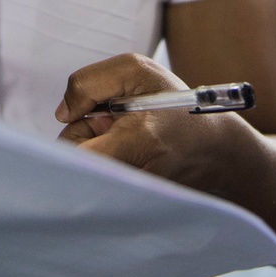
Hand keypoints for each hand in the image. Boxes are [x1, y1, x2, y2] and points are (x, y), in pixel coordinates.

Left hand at [53, 52, 232, 185]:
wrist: (213, 148)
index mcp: (136, 144)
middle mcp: (130, 182)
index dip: (67, 135)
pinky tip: (122, 153)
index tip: (77, 119)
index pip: (74, 158)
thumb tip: (62, 113)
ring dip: (89, 150)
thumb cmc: (177, 105)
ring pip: (80, 173)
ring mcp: (128, 199)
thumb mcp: (136, 71)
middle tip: (107, 123)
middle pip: (71, 165)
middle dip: (79, 137)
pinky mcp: (126, 205)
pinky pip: (94, 181)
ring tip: (119, 137)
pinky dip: (100, 163)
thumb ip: (89, 83)